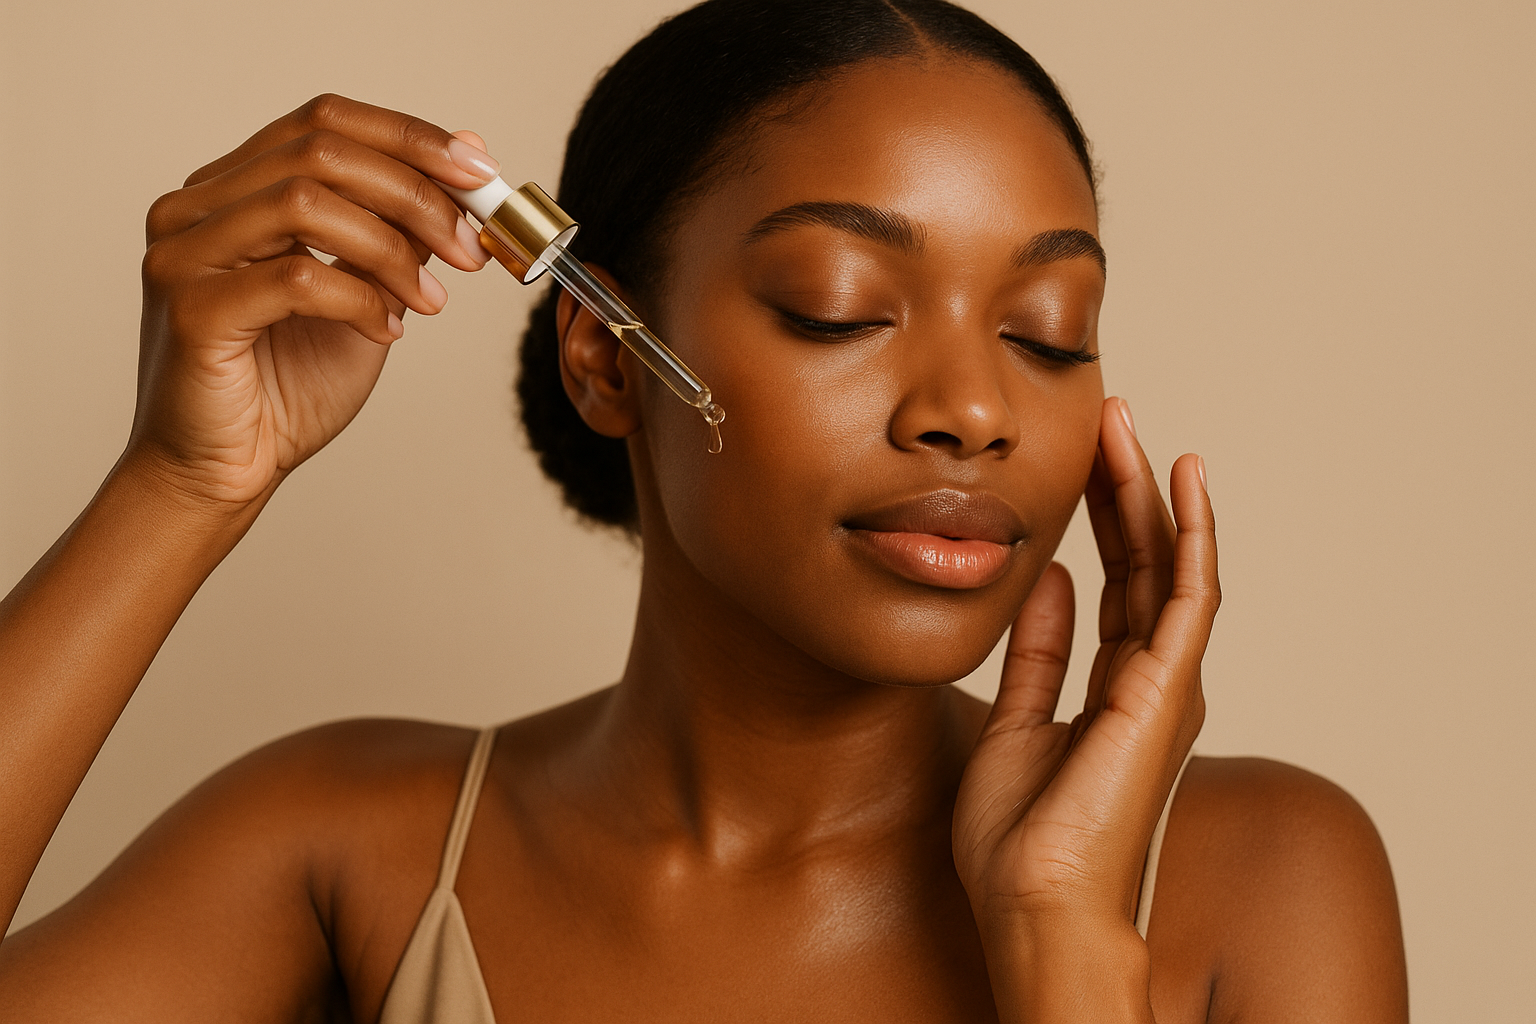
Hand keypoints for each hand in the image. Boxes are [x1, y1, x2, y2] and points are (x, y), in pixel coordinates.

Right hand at [125, 94, 498, 507]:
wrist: (223, 474)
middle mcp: (196, 208)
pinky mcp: (192, 309)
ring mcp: (184, 253)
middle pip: (320, 152)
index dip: (410, 138)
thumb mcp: (368, 294)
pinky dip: (361, 299)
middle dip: (416, 195)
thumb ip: (403, 228)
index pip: (324, 122)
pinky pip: (296, 278)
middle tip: (470, 247)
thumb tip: (469, 153)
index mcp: (232, 190)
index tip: (480, 172)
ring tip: (431, 300)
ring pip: (306, 203)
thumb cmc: (286, 389)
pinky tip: (388, 332)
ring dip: (391, 249)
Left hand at [953, 396, 1218, 942]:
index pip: (1117, 580)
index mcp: (1115, 689)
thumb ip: (1040, 652)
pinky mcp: (1168, 688)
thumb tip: (1047, 579)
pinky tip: (1181, 476)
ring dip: (1149, 491)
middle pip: (1144, 560)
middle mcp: (1150, 679)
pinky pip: (1189, 593)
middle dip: (1124, 485)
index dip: (1101, 515)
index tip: (1080, 456)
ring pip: (1168, 562)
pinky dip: (1191, 531)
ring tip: (1126, 426)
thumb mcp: (1014, 723)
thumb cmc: (1021, 840)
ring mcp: (1166, 683)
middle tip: (1106, 416)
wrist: (1034, 905)